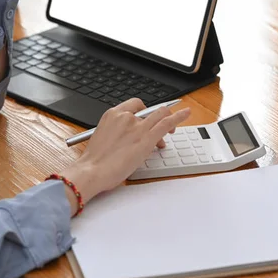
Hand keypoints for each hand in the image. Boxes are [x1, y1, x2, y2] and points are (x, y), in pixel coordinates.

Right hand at [61, 99, 190, 211]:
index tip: (148, 117)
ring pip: (160, 115)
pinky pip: (166, 123)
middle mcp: (125, 117)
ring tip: (173, 129)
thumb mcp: (103, 138)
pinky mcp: (147, 139)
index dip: (144, 112)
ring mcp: (137, 127)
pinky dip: (178, 116)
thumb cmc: (94, 161)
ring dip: (169, 120)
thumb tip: (128, 138)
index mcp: (112, 115)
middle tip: (162, 126)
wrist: (91, 171)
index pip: (134, 105)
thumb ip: (117, 133)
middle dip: (157, 117)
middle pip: (149, 110)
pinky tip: (186, 113)